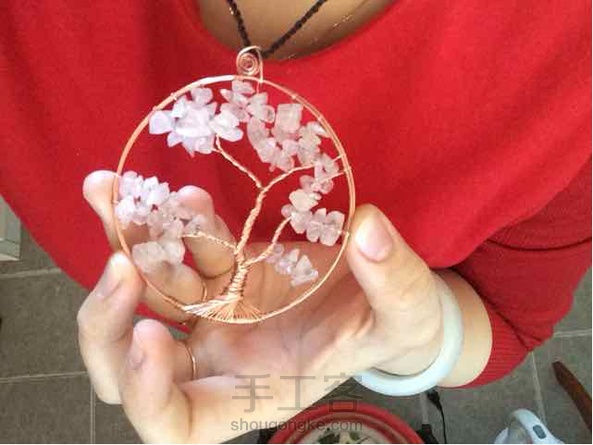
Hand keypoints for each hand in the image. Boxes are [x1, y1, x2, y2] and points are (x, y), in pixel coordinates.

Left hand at [78, 170, 443, 442]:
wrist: (383, 292)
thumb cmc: (391, 324)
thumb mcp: (406, 314)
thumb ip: (395, 281)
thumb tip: (368, 230)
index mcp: (249, 392)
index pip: (173, 424)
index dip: (148, 393)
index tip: (155, 335)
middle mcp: (218, 358)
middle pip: (128, 364)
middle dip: (108, 320)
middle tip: (123, 267)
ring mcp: (214, 314)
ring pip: (144, 293)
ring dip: (123, 246)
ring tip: (111, 192)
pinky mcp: (221, 272)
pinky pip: (180, 250)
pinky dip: (170, 222)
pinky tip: (177, 195)